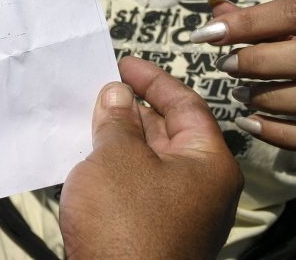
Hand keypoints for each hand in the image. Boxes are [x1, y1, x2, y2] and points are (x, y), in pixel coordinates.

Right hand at [59, 56, 241, 259]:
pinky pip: (137, 185)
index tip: (124, 63)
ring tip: (87, 117)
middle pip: (170, 132)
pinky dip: (114, 166)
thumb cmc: (126, 224)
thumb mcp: (117, 157)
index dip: (154, 79)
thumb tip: (117, 95)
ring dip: (120, 137)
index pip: (187, 105)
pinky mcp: (154, 231)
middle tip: (99, 88)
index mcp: (209, 164)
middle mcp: (201, 187)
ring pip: (150, 160)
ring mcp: (179, 213)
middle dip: (133, 108)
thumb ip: (117, 119)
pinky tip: (86, 157)